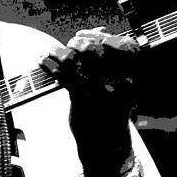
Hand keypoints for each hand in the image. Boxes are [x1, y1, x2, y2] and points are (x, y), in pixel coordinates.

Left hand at [40, 27, 139, 176]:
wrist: (107, 145)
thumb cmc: (112, 111)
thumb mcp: (120, 83)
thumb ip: (112, 57)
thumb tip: (101, 30)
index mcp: (133, 74)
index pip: (118, 43)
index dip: (97, 36)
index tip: (83, 35)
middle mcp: (119, 80)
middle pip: (93, 48)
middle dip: (77, 43)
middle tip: (69, 47)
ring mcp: (100, 90)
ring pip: (75, 58)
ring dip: (59, 52)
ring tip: (52, 54)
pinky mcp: (82, 100)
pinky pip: (62, 74)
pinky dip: (48, 64)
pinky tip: (43, 62)